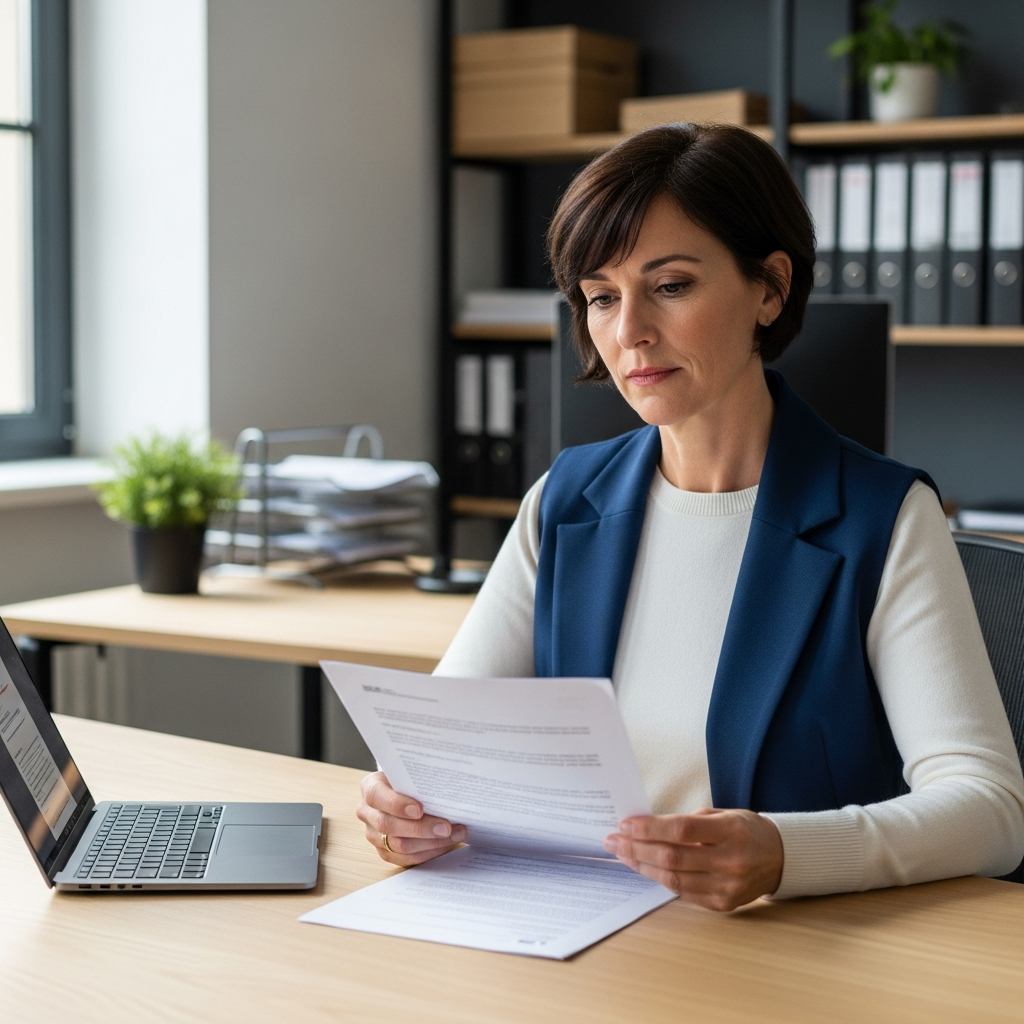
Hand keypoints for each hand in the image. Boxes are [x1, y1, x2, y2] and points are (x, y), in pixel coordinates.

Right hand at [357, 771, 465, 865]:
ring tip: (454, 834)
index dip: (397, 804)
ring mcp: (374, 834)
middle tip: (446, 827)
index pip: (377, 796)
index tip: (420, 809)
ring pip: (399, 846)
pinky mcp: (384, 851)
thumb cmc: (409, 780)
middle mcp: (367, 812)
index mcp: (371, 787)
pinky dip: (428, 852)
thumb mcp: (411, 774)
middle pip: (389, 826)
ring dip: (431, 843)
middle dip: (421, 828)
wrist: (404, 792)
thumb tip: (446, 790)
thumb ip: (419, 780)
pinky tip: (446, 844)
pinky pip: (406, 858)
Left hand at [603, 807, 782, 911]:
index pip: (682, 831)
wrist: (780, 858)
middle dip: (637, 848)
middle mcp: (731, 861)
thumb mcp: (723, 814)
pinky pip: (683, 892)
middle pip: (673, 857)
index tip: (626, 824)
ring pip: (674, 879)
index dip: (650, 828)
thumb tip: (647, 827)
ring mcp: (727, 887)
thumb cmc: (746, 830)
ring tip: (621, 854)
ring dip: (642, 866)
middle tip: (613, 840)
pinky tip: (644, 867)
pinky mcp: (723, 904)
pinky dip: (660, 879)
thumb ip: (689, 822)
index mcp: (731, 832)